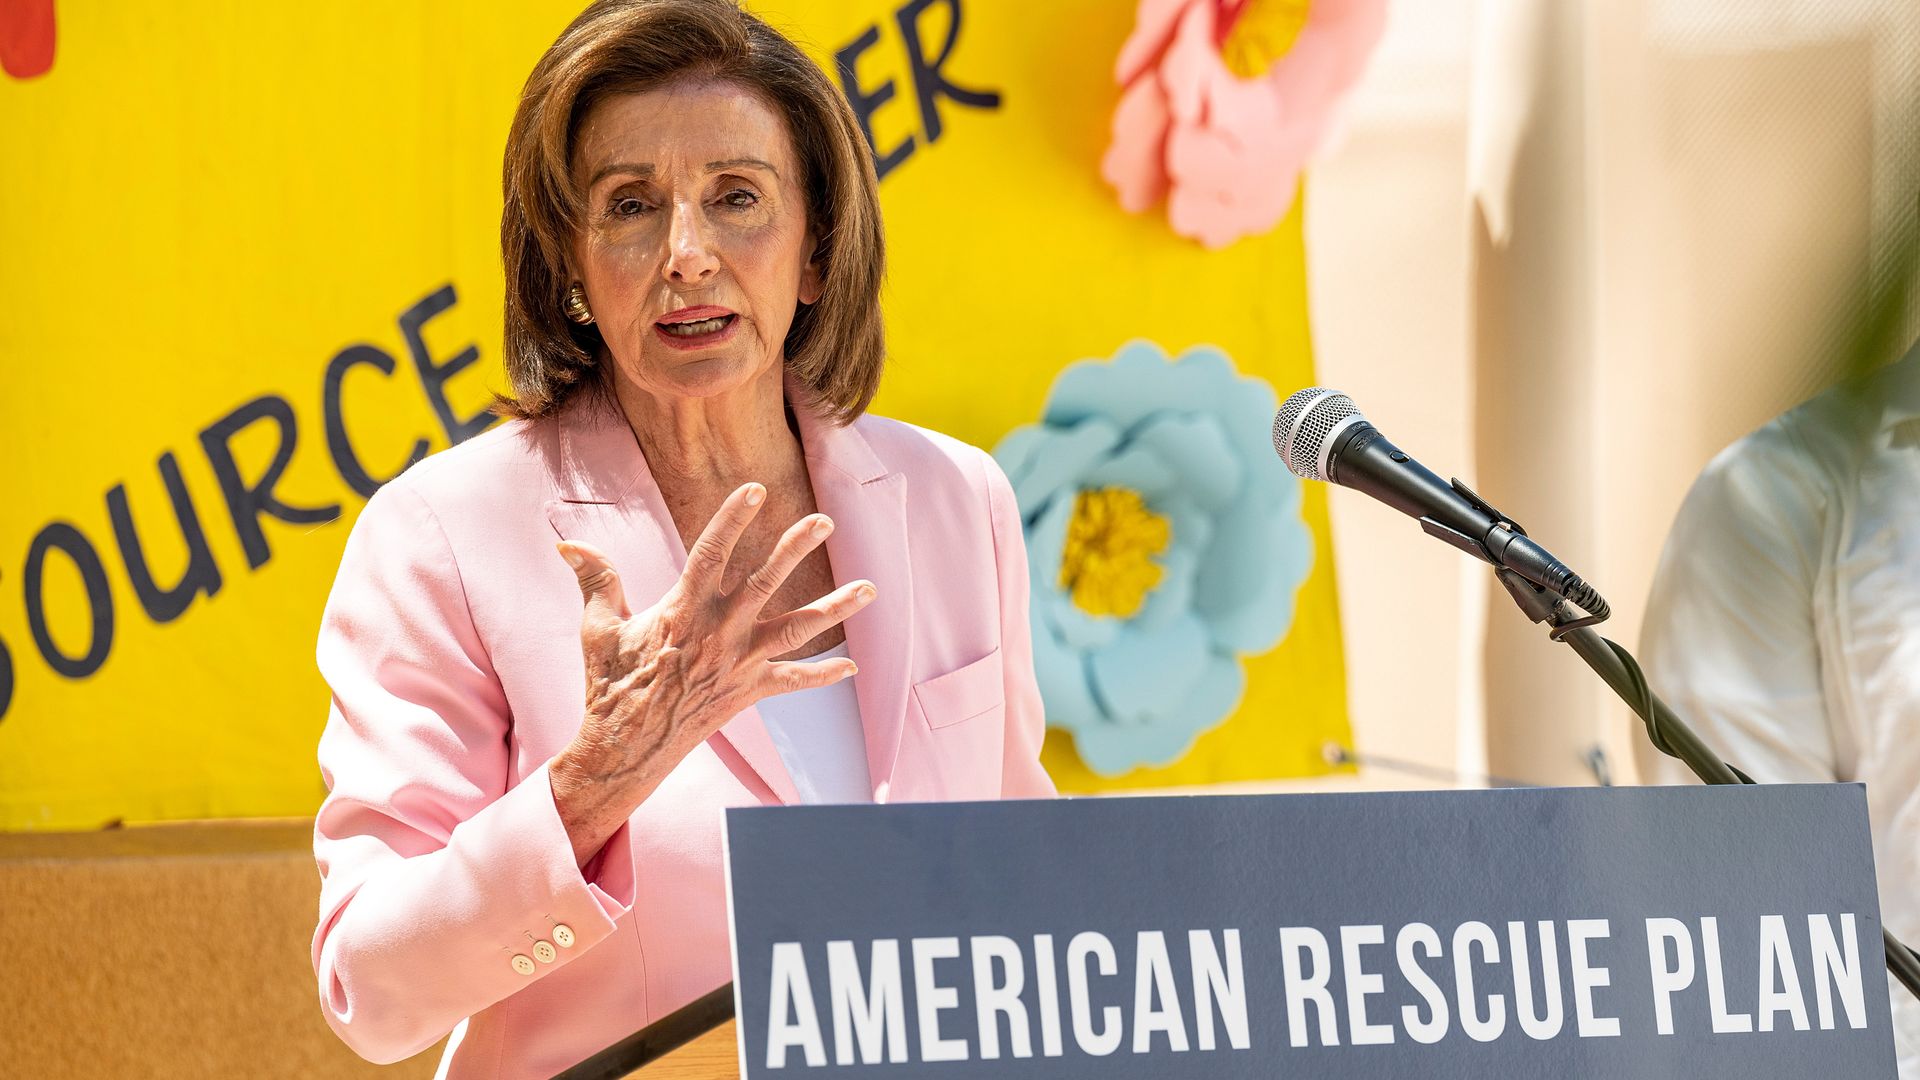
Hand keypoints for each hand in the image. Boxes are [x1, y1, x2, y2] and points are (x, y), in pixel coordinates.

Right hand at [548, 482, 874, 865]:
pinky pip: (792, 682)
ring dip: (834, 608)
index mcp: (683, 610)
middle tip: (825, 520)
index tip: (754, 489)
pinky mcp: (749, 692)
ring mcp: (739, 663)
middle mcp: (719, 633)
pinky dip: (822, 675)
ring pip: (796, 628)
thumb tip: (566, 544)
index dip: (732, 519)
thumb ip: (595, 580)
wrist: (626, 749)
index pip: (712, 553)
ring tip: (869, 589)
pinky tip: (850, 666)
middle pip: (766, 582)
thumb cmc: (610, 686)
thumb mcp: (598, 629)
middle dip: (795, 548)